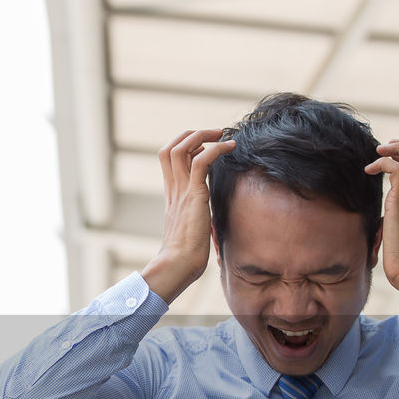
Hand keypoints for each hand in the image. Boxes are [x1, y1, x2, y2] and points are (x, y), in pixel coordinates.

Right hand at [142, 129, 237, 303]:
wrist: (177, 265)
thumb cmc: (184, 256)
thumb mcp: (190, 230)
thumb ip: (195, 219)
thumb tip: (207, 223)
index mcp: (171, 196)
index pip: (168, 160)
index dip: (184, 146)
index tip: (202, 145)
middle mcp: (173, 190)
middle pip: (170, 148)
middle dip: (191, 134)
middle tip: (214, 133)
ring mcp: (181, 191)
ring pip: (182, 148)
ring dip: (203, 135)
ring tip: (222, 135)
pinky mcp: (194, 195)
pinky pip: (201, 162)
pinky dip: (216, 149)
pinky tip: (230, 148)